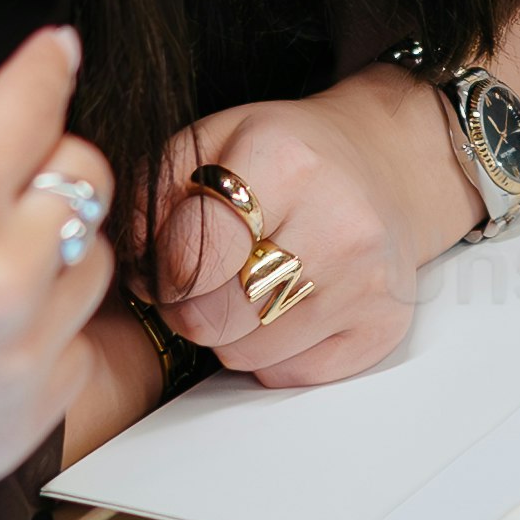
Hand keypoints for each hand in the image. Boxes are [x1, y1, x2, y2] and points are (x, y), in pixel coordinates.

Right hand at [0, 20, 112, 519]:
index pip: (36, 99)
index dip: (43, 66)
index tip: (49, 54)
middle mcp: (5, 277)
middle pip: (82, 173)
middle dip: (42, 157)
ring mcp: (24, 357)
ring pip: (91, 260)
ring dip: (49, 245)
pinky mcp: (29, 421)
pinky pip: (75, 344)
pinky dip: (40, 328)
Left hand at [150, 76, 468, 389]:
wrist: (386, 167)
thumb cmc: (287, 157)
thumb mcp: (210, 144)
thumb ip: (151, 196)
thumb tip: (133, 274)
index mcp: (285, 161)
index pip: (186, 260)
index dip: (160, 270)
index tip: (170, 258)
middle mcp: (338, 222)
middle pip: (209, 318)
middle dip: (189, 306)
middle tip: (204, 279)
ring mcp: (368, 282)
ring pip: (244, 355)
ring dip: (229, 332)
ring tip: (248, 288)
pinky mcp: (382, 327)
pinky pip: (288, 375)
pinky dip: (273, 353)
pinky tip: (288, 307)